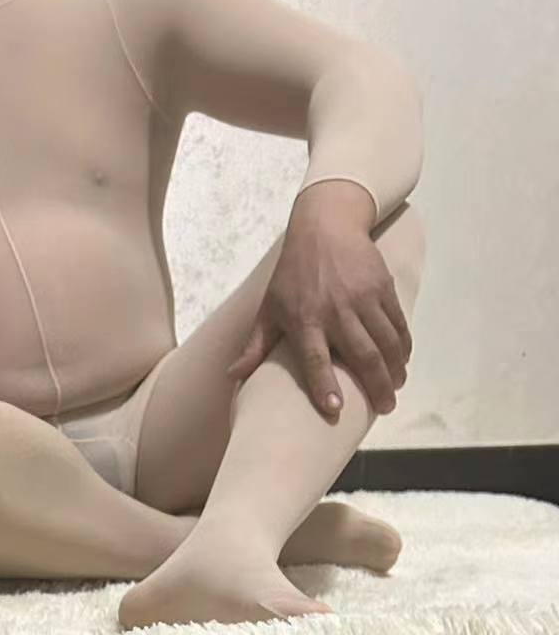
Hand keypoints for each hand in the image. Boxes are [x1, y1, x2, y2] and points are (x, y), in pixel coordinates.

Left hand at [227, 185, 411, 421]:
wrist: (325, 225)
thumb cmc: (292, 274)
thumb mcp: (270, 308)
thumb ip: (255, 346)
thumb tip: (232, 377)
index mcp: (305, 320)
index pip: (314, 359)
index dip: (324, 385)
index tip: (335, 409)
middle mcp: (336, 310)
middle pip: (363, 355)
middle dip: (377, 385)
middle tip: (386, 408)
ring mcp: (362, 298)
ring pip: (386, 341)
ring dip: (395, 368)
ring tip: (397, 386)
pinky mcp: (382, 285)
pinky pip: (397, 322)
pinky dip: (403, 344)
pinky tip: (402, 360)